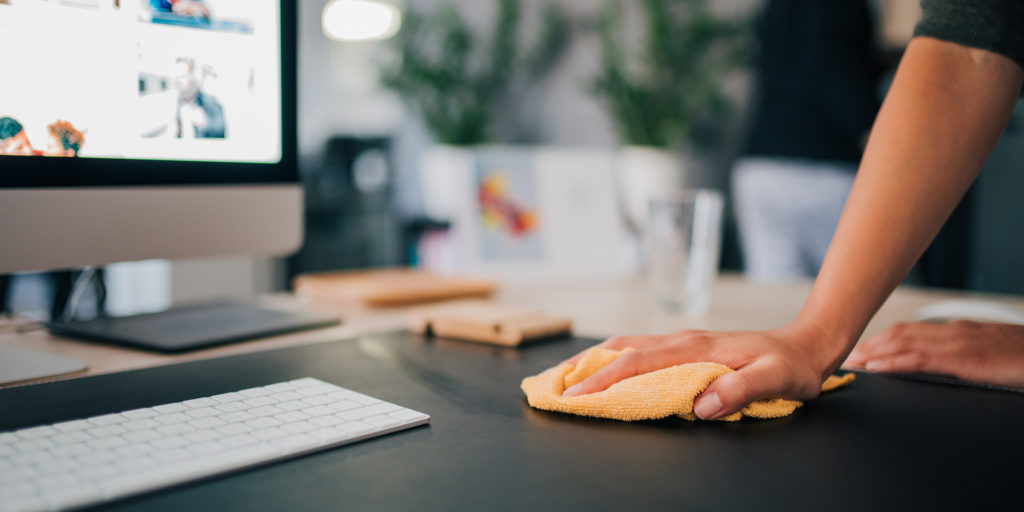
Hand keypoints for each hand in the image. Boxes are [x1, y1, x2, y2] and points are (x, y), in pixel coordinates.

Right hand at [558, 323, 840, 419]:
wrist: (807, 344)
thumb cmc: (791, 366)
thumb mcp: (775, 380)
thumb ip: (739, 390)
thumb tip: (701, 405)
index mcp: (695, 349)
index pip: (636, 364)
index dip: (602, 381)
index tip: (573, 397)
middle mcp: (682, 340)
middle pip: (620, 349)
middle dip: (583, 367)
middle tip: (550, 386)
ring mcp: (683, 342)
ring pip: (627, 347)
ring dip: (593, 360)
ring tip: (565, 375)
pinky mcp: (686, 348)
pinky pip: (640, 351)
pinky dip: (613, 358)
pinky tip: (604, 368)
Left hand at [845, 320, 1023, 388]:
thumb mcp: (989, 355)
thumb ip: (962, 358)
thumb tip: (941, 368)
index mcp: (958, 330)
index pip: (910, 331)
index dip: (881, 339)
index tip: (860, 349)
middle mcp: (954, 331)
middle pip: (900, 334)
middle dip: (870, 344)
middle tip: (845, 355)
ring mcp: (959, 343)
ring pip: (905, 342)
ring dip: (874, 351)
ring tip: (852, 361)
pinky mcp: (966, 359)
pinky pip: (922, 359)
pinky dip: (894, 362)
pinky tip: (877, 368)